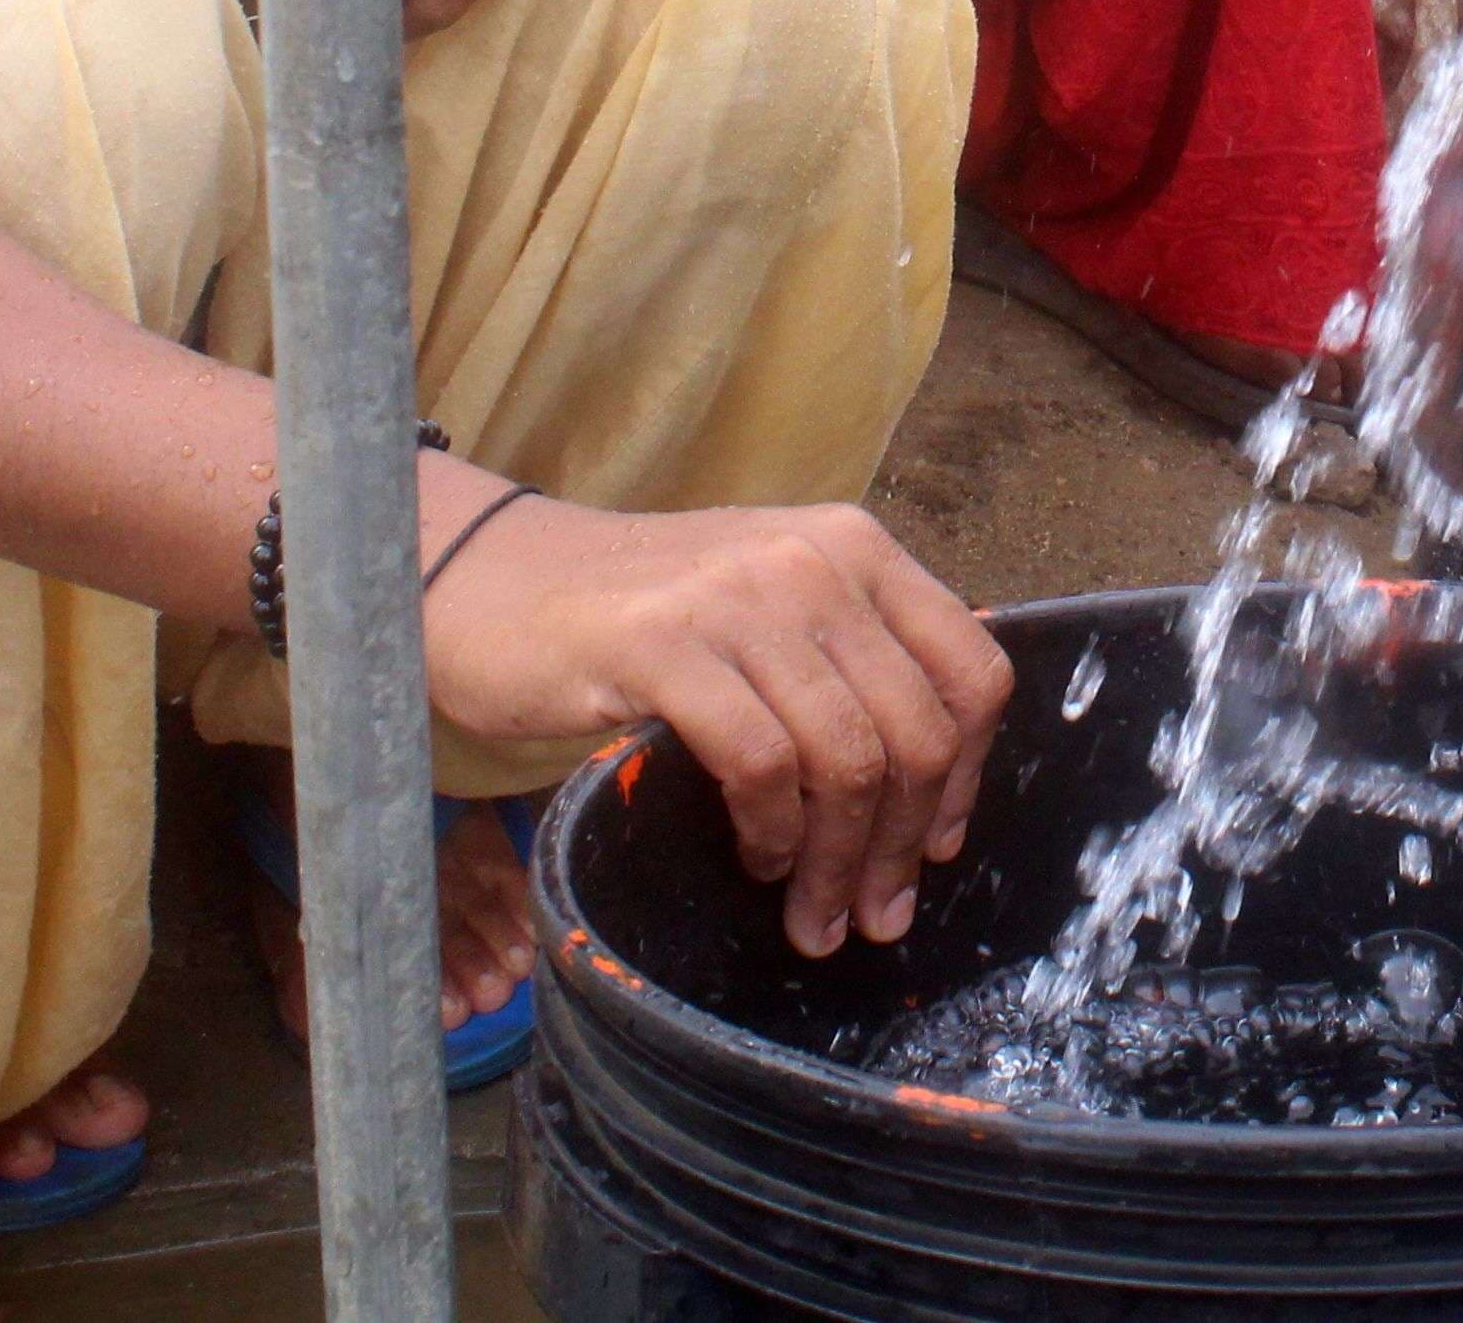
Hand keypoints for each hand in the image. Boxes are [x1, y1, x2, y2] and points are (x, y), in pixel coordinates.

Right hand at [424, 493, 1014, 958]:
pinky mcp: (663, 644)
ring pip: (845, 758)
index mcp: (855, 546)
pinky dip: (770, 831)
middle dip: (900, 846)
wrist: (489, 575)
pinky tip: (754, 856)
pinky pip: (760, 763)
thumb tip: (929, 799)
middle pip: (917, 731)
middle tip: (870, 916)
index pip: (972, 669)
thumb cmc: (636, 610)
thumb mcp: (767, 605)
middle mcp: (812, 560)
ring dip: (836, 863)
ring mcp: (739, 597)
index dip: (968, 775)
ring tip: (810, 914)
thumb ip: (846, 665)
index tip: (932, 847)